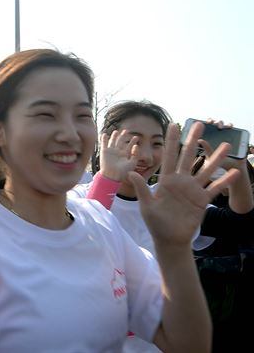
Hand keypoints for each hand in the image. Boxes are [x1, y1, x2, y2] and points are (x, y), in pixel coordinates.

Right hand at [99, 130, 138, 180]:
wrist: (112, 176)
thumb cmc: (123, 172)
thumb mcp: (132, 163)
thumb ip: (135, 155)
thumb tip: (136, 146)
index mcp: (124, 155)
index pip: (129, 146)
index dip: (133, 141)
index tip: (136, 137)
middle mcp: (117, 152)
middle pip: (121, 142)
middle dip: (123, 136)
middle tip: (126, 131)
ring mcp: (111, 152)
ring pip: (112, 142)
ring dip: (114, 136)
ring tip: (116, 131)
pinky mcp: (104, 152)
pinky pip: (104, 144)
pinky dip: (103, 139)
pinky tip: (104, 134)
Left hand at [129, 122, 239, 246]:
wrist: (169, 239)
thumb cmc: (155, 223)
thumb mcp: (146, 205)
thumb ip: (142, 188)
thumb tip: (130, 172)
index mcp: (166, 181)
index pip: (168, 157)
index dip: (171, 141)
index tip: (172, 125)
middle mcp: (180, 182)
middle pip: (188, 157)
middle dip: (193, 140)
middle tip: (199, 124)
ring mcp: (193, 190)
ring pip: (205, 170)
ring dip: (215, 158)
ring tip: (226, 145)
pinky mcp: (202, 201)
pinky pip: (214, 189)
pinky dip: (224, 181)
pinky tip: (234, 172)